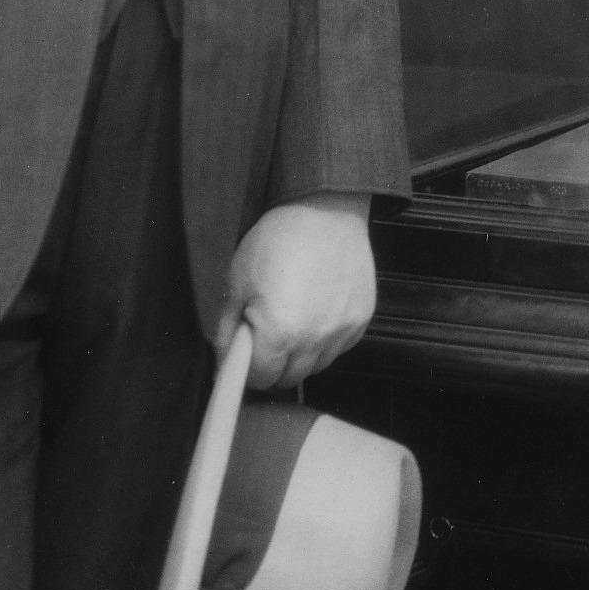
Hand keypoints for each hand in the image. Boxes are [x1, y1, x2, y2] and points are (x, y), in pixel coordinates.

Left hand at [219, 194, 376, 390]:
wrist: (325, 210)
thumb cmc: (279, 239)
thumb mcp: (237, 282)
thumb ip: (229, 330)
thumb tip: (227, 361)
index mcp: (278, 333)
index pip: (259, 379)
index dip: (247, 368)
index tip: (245, 355)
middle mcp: (314, 339)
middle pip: (289, 379)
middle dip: (273, 365)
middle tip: (267, 336)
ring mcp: (342, 330)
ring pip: (316, 366)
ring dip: (301, 355)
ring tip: (294, 320)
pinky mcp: (362, 318)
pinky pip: (339, 347)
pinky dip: (326, 339)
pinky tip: (317, 312)